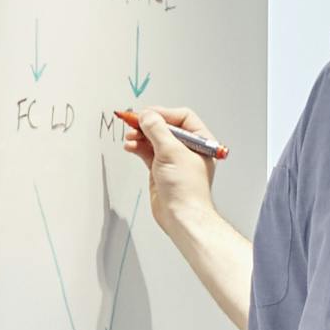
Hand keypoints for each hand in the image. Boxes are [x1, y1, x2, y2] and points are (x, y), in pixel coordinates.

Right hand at [118, 108, 222, 234]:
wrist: (181, 216)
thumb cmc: (187, 189)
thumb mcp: (171, 151)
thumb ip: (157, 130)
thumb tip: (147, 115)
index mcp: (200, 141)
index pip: (182, 117)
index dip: (163, 113)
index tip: (147, 114)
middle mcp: (188, 149)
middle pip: (165, 127)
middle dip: (148, 124)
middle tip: (133, 122)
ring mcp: (174, 160)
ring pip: (154, 139)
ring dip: (140, 136)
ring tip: (130, 136)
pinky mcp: (161, 170)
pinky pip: (147, 152)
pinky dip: (138, 147)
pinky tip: (130, 146)